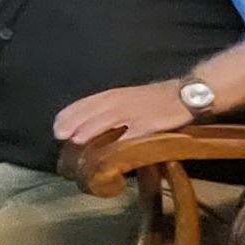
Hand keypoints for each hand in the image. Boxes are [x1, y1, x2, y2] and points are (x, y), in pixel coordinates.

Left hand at [52, 79, 194, 149]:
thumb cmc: (156, 99)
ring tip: (76, 140)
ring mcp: (137, 112)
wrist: (187, 94)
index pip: (86, 102)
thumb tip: (88, 126)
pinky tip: (109, 150)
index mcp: (115, 94)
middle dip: (75, 123)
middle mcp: (123, 101)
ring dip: (91, 129)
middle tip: (60, 136)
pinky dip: (120, 140)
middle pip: (94, 110)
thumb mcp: (130, 98)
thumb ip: (111, 109)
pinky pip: (134, 133)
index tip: (56, 128)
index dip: (69, 115)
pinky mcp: (151, 124)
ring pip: (109, 119)